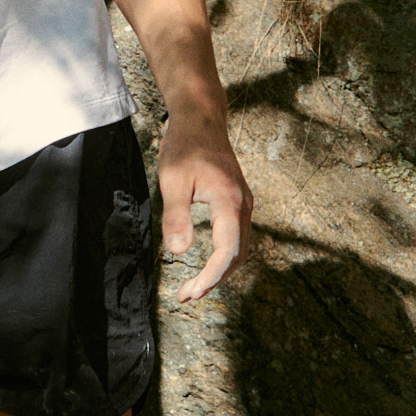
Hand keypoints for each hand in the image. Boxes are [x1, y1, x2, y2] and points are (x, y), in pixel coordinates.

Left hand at [157, 113, 250, 301]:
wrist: (201, 119)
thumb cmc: (184, 146)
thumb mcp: (172, 181)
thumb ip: (176, 216)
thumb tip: (178, 251)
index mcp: (229, 202)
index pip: (227, 251)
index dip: (211, 276)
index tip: (191, 292)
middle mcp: (243, 205)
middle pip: (237, 255)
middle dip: (214, 280)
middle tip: (187, 296)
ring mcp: (243, 203)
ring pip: (240, 248)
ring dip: (220, 271)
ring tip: (194, 287)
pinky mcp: (238, 201)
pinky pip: (237, 237)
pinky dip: (224, 256)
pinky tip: (206, 263)